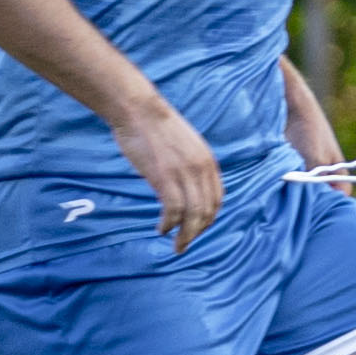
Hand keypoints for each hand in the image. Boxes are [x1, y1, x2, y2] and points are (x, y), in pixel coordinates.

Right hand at [117, 92, 230, 250]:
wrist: (138, 109)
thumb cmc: (154, 127)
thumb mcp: (185, 146)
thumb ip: (190, 166)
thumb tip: (185, 186)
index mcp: (209, 162)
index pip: (217, 199)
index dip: (209, 218)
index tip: (196, 228)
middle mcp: (202, 169)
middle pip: (208, 210)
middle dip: (198, 232)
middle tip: (184, 244)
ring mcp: (184, 173)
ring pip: (194, 215)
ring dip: (186, 235)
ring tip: (176, 245)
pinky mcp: (165, 177)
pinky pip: (173, 210)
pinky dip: (169, 224)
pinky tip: (161, 229)